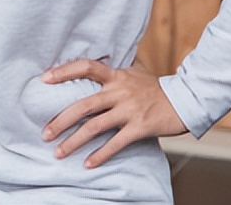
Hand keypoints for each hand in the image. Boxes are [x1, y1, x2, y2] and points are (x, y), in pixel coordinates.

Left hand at [41, 59, 186, 167]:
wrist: (186, 99)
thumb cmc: (155, 88)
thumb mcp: (133, 73)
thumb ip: (112, 74)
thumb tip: (89, 70)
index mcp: (116, 75)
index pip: (86, 67)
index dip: (64, 71)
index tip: (44, 79)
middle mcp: (120, 91)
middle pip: (83, 105)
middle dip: (61, 120)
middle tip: (45, 133)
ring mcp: (129, 110)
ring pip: (95, 127)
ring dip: (74, 141)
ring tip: (59, 152)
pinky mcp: (140, 127)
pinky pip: (116, 143)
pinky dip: (100, 154)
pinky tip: (88, 164)